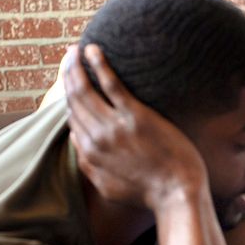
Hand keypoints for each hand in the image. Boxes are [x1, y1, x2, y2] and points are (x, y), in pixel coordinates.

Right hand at [64, 44, 206, 209]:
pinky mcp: (136, 116)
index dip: (69, 99)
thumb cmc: (148, 193)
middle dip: (67, 76)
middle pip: (74, 100)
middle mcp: (96, 138)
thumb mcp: (108, 186)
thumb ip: (88, 165)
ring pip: (85, 90)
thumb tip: (76, 142)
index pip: (72, 118)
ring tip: (74, 50)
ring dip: (76, 67)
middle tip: (69, 58)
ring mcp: (115, 126)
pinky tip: (93, 50)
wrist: (177, 194)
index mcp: (90, 154)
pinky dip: (99, 64)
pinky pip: (110, 84)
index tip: (72, 83)